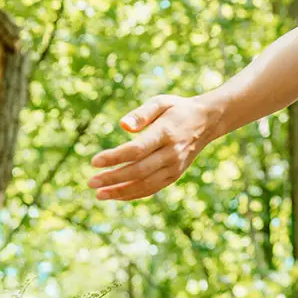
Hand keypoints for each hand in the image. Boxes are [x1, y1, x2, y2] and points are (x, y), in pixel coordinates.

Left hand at [88, 94, 219, 200]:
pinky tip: (116, 195)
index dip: (115, 157)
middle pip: (138, 170)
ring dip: (121, 191)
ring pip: (145, 184)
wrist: (206, 122)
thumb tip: (122, 125)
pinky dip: (134, 194)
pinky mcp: (175, 175)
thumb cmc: (176, 109)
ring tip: (99, 194)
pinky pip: (152, 188)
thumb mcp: (160, 102)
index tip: (94, 161)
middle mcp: (172, 153)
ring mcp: (174, 166)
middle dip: (113, 178)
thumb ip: (141, 113)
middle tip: (91, 182)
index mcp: (166, 133)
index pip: (137, 149)